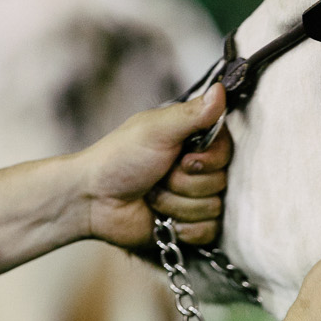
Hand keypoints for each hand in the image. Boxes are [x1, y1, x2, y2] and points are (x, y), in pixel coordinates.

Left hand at [80, 84, 231, 250]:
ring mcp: (195, 199)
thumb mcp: (156, 130)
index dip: (208, 159)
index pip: (226, 151)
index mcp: (192, 142)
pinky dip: (184, 228)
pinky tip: (164, 222)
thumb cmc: (119, 159)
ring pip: (213, 207)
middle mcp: (198, 170)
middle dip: (186, 183)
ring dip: (178, 205)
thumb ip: (191, 114)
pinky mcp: (191, 227)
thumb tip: (221, 89)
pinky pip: (209, 231)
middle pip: (221, 181)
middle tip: (159, 176)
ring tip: (153, 197)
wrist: (93, 201)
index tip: (183, 158)